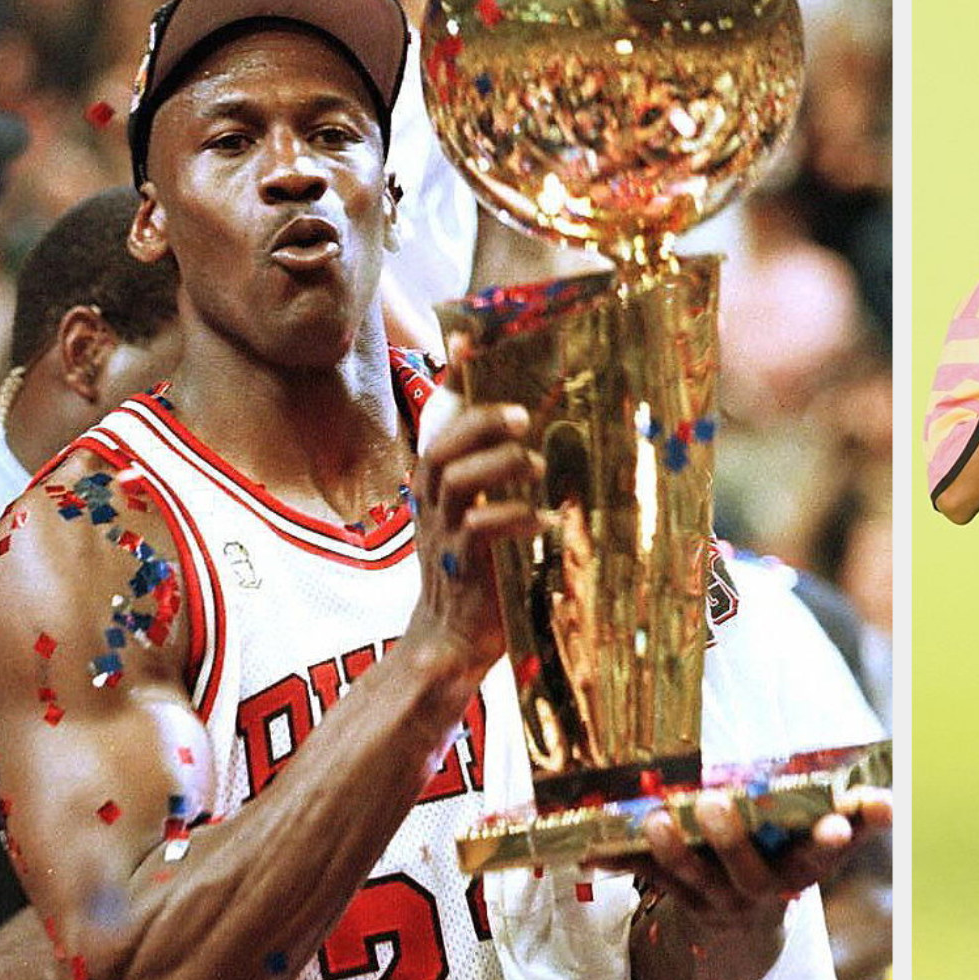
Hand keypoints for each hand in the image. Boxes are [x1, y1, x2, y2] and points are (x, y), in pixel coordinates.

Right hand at [408, 392, 542, 682]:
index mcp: (436, 482)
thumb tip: (542, 430)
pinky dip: (515, 519)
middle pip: (442, 448)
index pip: (439, 423)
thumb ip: (501, 474)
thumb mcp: (484, 511)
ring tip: (536, 465)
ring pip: (457, 483)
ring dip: (500, 467)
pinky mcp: (463, 566)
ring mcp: (444, 534)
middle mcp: (432, 502)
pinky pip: (481, 531)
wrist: (452, 638)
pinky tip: (546, 521)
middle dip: (479, 423)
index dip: (453, 383)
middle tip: (521, 414)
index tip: (467, 341)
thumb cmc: (477, 566)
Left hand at [626, 788, 892, 979]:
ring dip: (671, 852)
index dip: (829, 844)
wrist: (740, 930)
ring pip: (690, 878)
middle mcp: (756, 890)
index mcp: (796, 874)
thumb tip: (889, 801)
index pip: (819, 862)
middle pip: (745, 871)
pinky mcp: (676, 894)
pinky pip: (645, 879)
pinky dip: (619, 862)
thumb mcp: (822, 850)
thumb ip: (855, 820)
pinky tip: (593, 850)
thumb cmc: (786, 866)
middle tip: (715, 804)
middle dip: (729, 841)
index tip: (837, 827)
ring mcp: (713, 896)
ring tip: (655, 821)